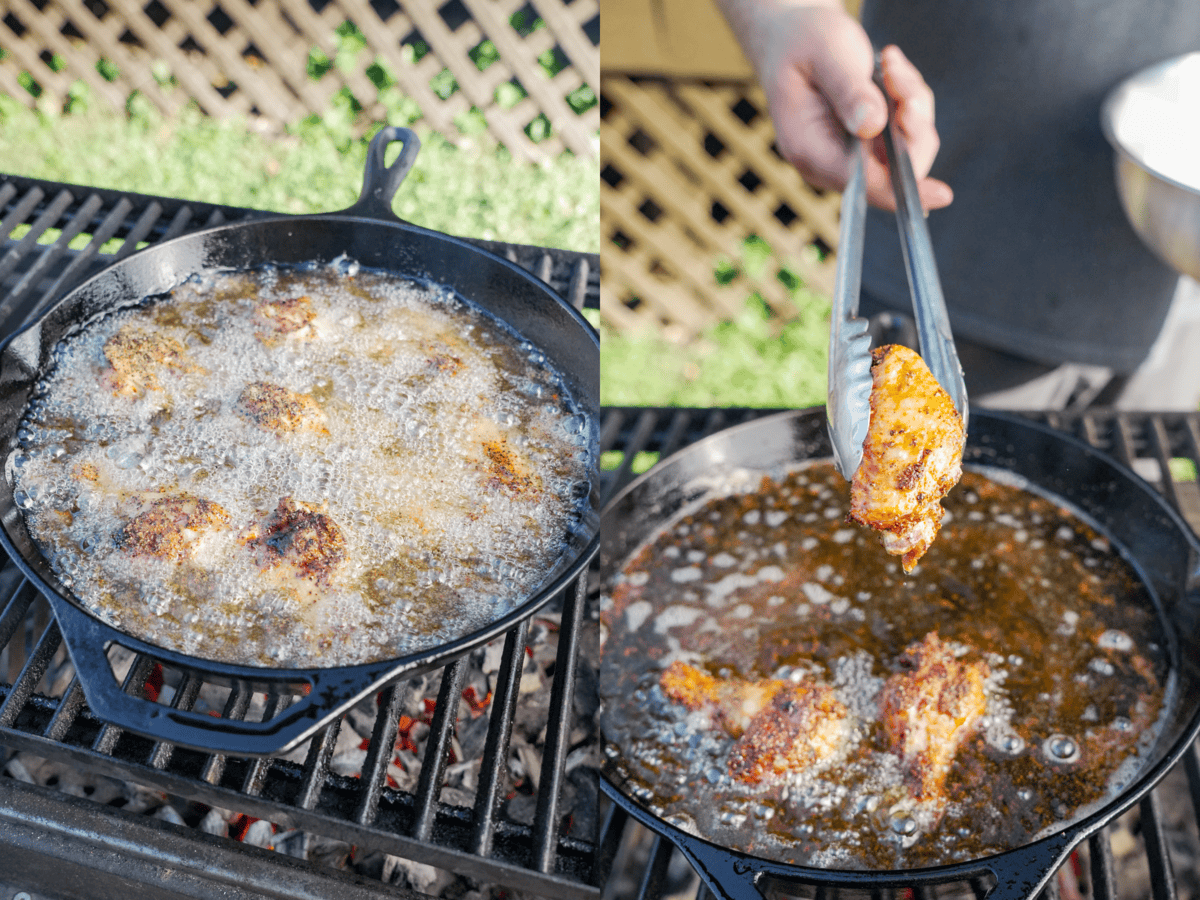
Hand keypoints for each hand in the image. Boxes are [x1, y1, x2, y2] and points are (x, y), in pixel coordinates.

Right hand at [717, 0, 952, 211]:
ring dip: (912, 102)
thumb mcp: (825, 56)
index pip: (861, 182)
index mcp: (809, 149)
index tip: (940, 195)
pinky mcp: (868, 142)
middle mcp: (830, 162)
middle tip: (898, 75)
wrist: (794, 34)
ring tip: (889, 64)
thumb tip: (873, 125)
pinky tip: (889, 70)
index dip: (901, 189)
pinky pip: (908, 131)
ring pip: (909, 148)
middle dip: (913, 123)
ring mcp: (851, 154)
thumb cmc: (802, 42)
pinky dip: (909, 97)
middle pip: (895, 170)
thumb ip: (848, 91)